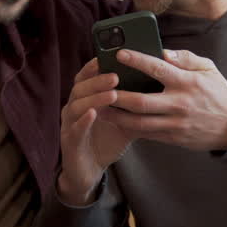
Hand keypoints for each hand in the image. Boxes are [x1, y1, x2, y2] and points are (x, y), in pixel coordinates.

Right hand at [56, 58, 132, 204]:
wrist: (89, 170)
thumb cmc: (107, 140)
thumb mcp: (125, 119)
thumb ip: (135, 104)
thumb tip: (157, 88)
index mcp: (86, 98)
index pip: (87, 77)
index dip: (95, 66)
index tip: (108, 56)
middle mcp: (75, 107)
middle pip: (81, 87)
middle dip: (98, 80)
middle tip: (116, 75)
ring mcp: (69, 124)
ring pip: (77, 105)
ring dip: (94, 97)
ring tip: (112, 93)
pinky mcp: (69, 141)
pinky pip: (75, 129)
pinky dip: (84, 120)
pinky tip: (94, 114)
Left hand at [101, 49, 226, 151]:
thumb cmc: (217, 93)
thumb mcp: (208, 69)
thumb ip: (185, 58)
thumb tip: (163, 52)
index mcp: (187, 83)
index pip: (158, 69)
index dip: (137, 61)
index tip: (119, 54)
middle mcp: (179, 104)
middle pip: (141, 102)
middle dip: (117, 95)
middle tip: (100, 87)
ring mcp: (175, 124)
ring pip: (139, 122)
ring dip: (116, 116)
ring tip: (99, 108)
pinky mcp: (173, 138)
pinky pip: (146, 133)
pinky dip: (129, 127)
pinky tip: (115, 120)